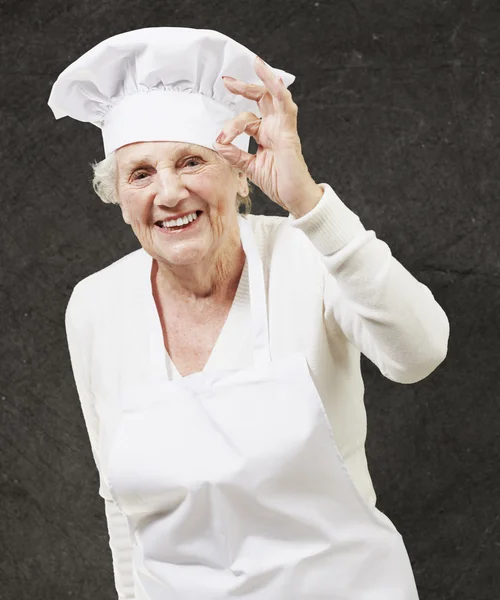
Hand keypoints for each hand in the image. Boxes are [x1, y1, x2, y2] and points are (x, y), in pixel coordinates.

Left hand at [212, 56, 322, 216]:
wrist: (294, 198)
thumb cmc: (278, 183)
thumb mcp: (249, 167)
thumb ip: (234, 155)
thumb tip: (217, 143)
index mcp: (265, 134)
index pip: (247, 117)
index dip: (230, 124)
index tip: (220, 137)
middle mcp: (275, 127)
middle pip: (261, 98)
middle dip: (245, 87)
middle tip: (227, 81)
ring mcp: (283, 128)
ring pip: (275, 96)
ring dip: (266, 79)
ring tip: (256, 64)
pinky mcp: (289, 133)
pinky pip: (287, 107)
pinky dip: (280, 91)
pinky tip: (274, 79)